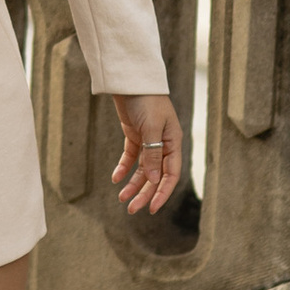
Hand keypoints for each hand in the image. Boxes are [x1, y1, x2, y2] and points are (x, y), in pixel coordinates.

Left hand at [111, 93, 183, 217]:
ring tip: (121, 198)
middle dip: (144, 193)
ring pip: (142, 170)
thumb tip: (154, 181)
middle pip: (155, 175)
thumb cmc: (147, 101)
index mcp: (173, 142)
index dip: (162, 193)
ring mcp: (148, 140)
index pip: (170, 174)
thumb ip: (153, 155)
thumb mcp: (151, 128)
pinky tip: (115, 178)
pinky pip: (130, 157)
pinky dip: (123, 168)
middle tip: (131, 209)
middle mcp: (163, 144)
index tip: (151, 208)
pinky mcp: (134, 135)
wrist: (131, 79)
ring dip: (133, 184)